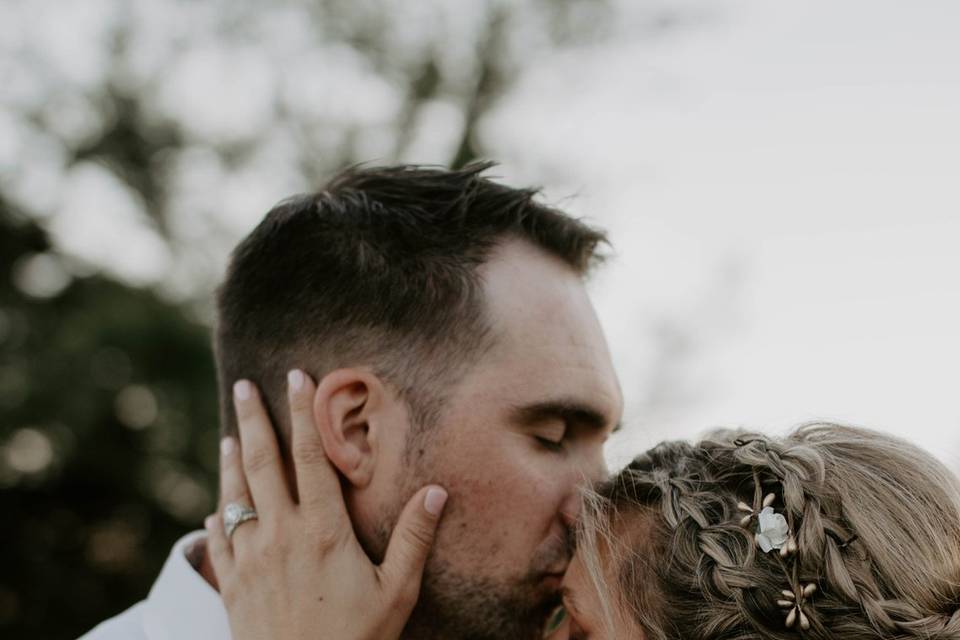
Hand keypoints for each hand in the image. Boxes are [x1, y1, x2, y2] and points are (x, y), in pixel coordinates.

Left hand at [204, 369, 447, 639]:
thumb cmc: (355, 639)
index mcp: (322, 530)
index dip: (303, 413)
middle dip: (253, 419)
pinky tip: (214, 504)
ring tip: (230, 432)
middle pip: (261, 463)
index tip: (296, 378)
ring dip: (230, 459)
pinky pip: (219, 537)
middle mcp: (280, 535)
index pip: (311, 456)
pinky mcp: (232, 585)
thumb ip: (413, 539)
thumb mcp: (396, 591)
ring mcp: (250, 559)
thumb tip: (436, 492)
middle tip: (243, 385)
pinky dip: (217, 513)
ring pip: (234, 494)